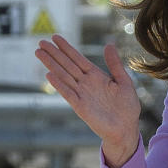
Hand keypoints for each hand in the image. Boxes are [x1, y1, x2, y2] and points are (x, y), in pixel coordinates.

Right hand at [35, 35, 140, 165]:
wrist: (126, 129)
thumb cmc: (127, 108)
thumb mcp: (124, 82)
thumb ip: (115, 64)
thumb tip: (109, 44)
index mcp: (96, 76)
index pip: (78, 59)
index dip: (66, 48)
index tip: (55, 37)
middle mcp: (86, 84)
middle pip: (67, 65)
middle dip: (54, 53)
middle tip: (41, 42)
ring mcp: (82, 94)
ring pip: (64, 76)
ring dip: (51, 65)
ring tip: (39, 53)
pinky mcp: (80, 107)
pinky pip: (67, 93)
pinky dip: (59, 84)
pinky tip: (49, 75)